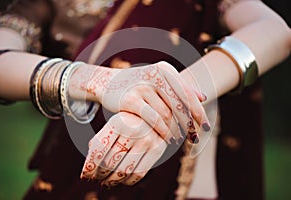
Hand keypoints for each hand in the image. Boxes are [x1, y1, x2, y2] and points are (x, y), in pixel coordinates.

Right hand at [70, 61, 209, 142]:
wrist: (108, 82)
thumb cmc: (138, 83)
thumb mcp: (159, 80)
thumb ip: (180, 87)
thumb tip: (203, 97)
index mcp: (165, 69)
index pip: (187, 94)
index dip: (199, 112)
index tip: (206, 127)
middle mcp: (155, 75)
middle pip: (180, 105)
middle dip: (189, 125)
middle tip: (194, 138)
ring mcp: (142, 87)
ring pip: (167, 115)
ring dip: (175, 130)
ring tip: (178, 139)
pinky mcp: (131, 100)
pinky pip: (153, 119)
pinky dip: (162, 131)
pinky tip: (167, 139)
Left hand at [80, 112, 168, 185]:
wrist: (153, 113)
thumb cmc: (127, 121)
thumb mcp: (113, 124)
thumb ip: (101, 141)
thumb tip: (89, 169)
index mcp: (118, 121)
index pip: (99, 148)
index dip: (90, 165)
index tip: (84, 175)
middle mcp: (134, 130)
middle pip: (111, 162)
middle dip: (99, 174)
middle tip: (95, 178)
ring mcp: (147, 140)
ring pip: (124, 170)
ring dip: (112, 181)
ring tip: (106, 182)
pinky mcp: (158, 149)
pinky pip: (140, 173)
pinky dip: (128, 181)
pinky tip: (121, 180)